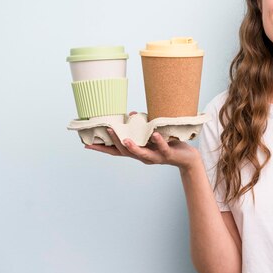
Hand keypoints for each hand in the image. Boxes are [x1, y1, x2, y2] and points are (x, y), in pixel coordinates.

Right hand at [84, 112, 199, 170]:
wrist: (186, 157)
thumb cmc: (166, 144)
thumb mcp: (150, 135)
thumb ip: (140, 127)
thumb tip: (129, 115)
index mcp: (137, 151)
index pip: (115, 150)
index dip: (102, 148)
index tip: (86, 144)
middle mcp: (143, 156)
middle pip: (124, 151)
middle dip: (115, 142)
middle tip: (106, 130)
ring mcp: (155, 157)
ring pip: (141, 153)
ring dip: (132, 147)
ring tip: (124, 139)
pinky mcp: (167, 154)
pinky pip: (162, 148)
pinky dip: (158, 141)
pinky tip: (155, 135)